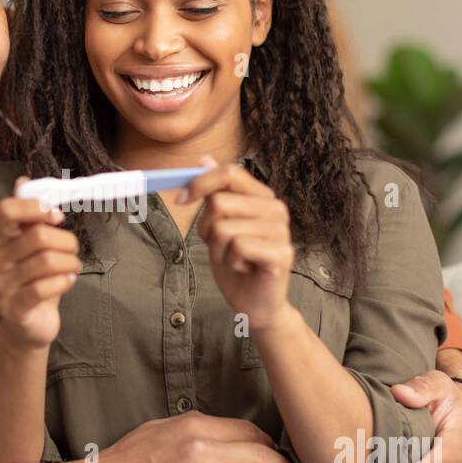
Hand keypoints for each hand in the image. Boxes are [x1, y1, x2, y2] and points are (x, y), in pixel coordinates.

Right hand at [0, 177, 82, 349]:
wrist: (29, 323)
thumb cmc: (33, 278)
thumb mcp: (30, 244)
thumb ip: (28, 215)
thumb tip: (23, 180)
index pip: (6, 210)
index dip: (36, 208)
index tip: (58, 216)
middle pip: (38, 236)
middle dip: (67, 241)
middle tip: (74, 249)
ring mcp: (1, 285)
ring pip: (47, 261)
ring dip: (70, 262)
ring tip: (73, 267)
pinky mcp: (15, 308)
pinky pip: (46, 287)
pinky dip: (65, 282)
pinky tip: (68, 281)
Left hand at [179, 155, 293, 330]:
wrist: (254, 304)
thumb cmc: (236, 264)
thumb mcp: (218, 225)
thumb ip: (214, 193)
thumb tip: (204, 159)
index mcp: (262, 197)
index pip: (229, 172)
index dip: (200, 183)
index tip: (179, 199)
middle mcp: (276, 208)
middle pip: (220, 202)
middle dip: (207, 228)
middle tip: (219, 246)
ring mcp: (281, 230)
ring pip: (224, 228)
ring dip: (218, 250)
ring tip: (234, 259)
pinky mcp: (282, 253)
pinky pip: (238, 247)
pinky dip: (230, 262)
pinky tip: (244, 268)